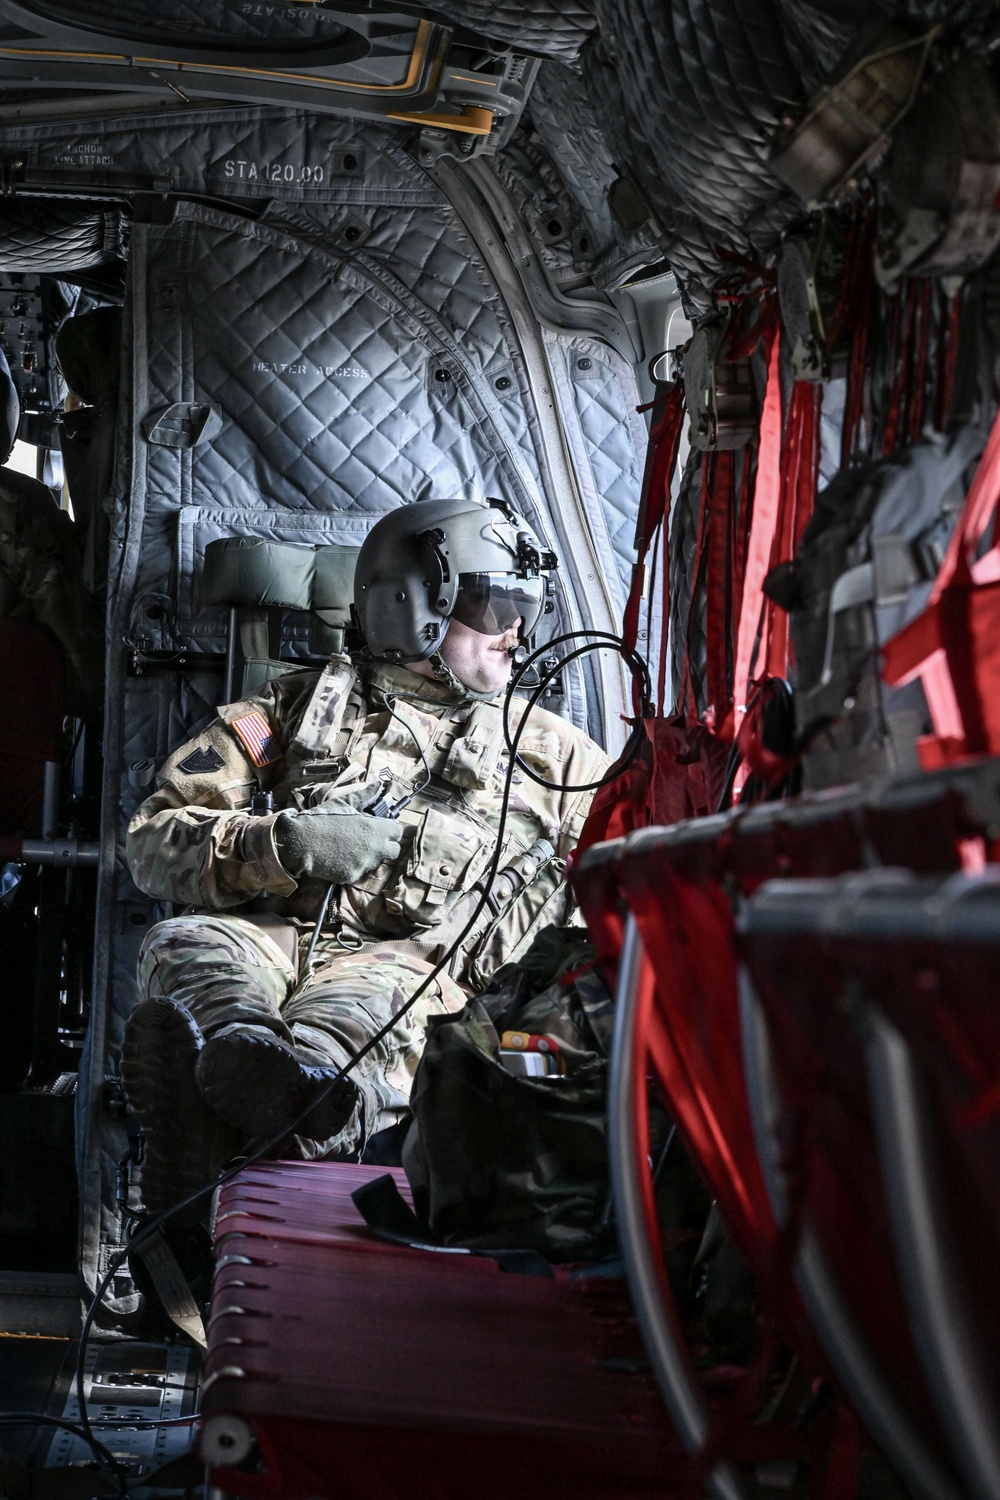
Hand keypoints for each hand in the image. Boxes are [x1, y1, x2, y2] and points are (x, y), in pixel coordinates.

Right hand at [274, 804, 402, 884]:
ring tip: (350, 847)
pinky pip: (358, 871)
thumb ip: (365, 796)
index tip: (381, 827)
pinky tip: (340, 857)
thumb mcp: (344, 802)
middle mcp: (375, 849)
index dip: (390, 829)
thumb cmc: (323, 818)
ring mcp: (364, 865)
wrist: (300, 842)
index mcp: (375, 829)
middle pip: (393, 851)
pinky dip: (352, 866)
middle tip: (370, 839)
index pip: (397, 832)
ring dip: (369, 856)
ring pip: (376, 862)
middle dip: (385, 845)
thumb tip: (378, 785)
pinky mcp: (352, 876)